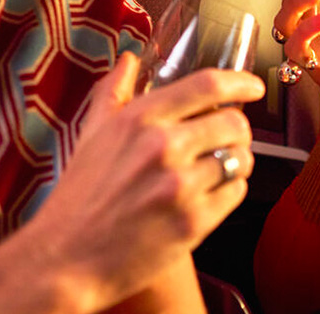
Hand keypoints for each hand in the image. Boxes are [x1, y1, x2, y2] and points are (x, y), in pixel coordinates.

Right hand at [23, 52, 264, 311]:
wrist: (66, 258)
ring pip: (240, 160)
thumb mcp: (91, 133)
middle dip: (237, 131)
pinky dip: (229, 192)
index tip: (253, 87)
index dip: (240, 82)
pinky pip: (235, 194)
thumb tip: (130, 60)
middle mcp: (163, 147)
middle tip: (225, 141)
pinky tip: (208, 196)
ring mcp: (180, 186)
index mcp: (139, 119)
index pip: (207, 85)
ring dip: (235, 163)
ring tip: (216, 171)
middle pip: (234, 123)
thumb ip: (113, 91)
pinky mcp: (193, 223)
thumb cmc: (78, 195)